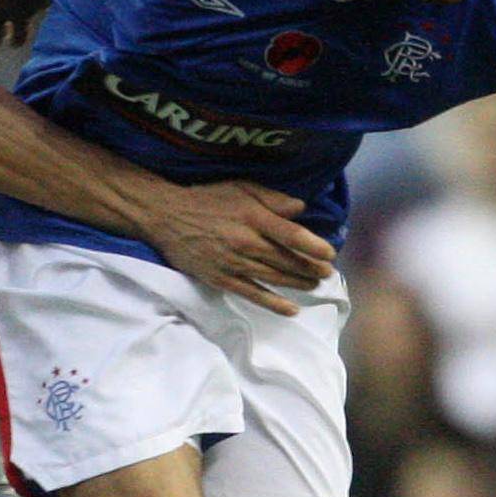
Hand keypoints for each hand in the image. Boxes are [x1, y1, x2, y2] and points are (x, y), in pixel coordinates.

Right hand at [154, 180, 336, 316]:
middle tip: (327, 272)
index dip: (314, 246)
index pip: (292, 235)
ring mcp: (233, 263)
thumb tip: (301, 208)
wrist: (166, 216)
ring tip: (314, 285)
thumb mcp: (240, 187)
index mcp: (252, 217)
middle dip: (310, 268)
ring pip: (273, 277)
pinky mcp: (220, 278)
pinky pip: (251, 293)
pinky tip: (291, 309)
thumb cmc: (207, 199)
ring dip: (298, 283)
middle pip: (286, 259)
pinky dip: (273, 303)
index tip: (330, 254)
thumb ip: (271, 198)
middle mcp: (246, 242)